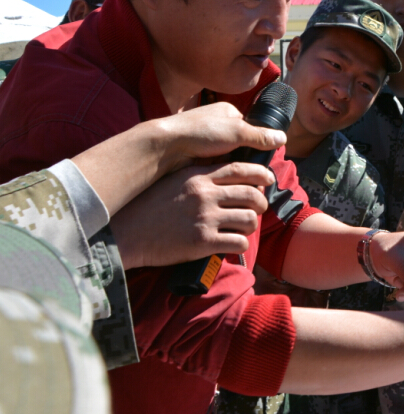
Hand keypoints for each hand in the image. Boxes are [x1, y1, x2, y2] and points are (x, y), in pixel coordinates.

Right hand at [113, 162, 273, 268]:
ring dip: (251, 225)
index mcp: (197, 177)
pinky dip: (240, 244)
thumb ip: (198, 178)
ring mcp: (205, 218)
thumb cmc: (148, 208)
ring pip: (250, 218)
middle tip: (256, 209)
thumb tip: (225, 177)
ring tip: (243, 228)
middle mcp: (204, 194)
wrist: (125, 234)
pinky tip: (233, 244)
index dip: (260, 174)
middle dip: (260, 203)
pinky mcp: (203, 242)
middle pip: (251, 194)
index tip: (268, 179)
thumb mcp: (172, 182)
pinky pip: (239, 242)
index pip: (240, 169)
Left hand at [156, 102, 285, 171]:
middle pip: (243, 145)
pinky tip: (230, 182)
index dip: (259, 143)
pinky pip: (220, 167)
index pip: (251, 128)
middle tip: (258, 174)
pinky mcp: (201, 157)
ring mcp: (209, 143)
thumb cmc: (200, 131)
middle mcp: (218, 125)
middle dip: (248, 158)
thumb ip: (260, 136)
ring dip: (237, 168)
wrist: (167, 147)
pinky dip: (225, 173)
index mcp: (227, 112)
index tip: (265, 158)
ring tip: (247, 181)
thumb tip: (283, 138)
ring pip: (232, 157)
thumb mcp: (237, 131)